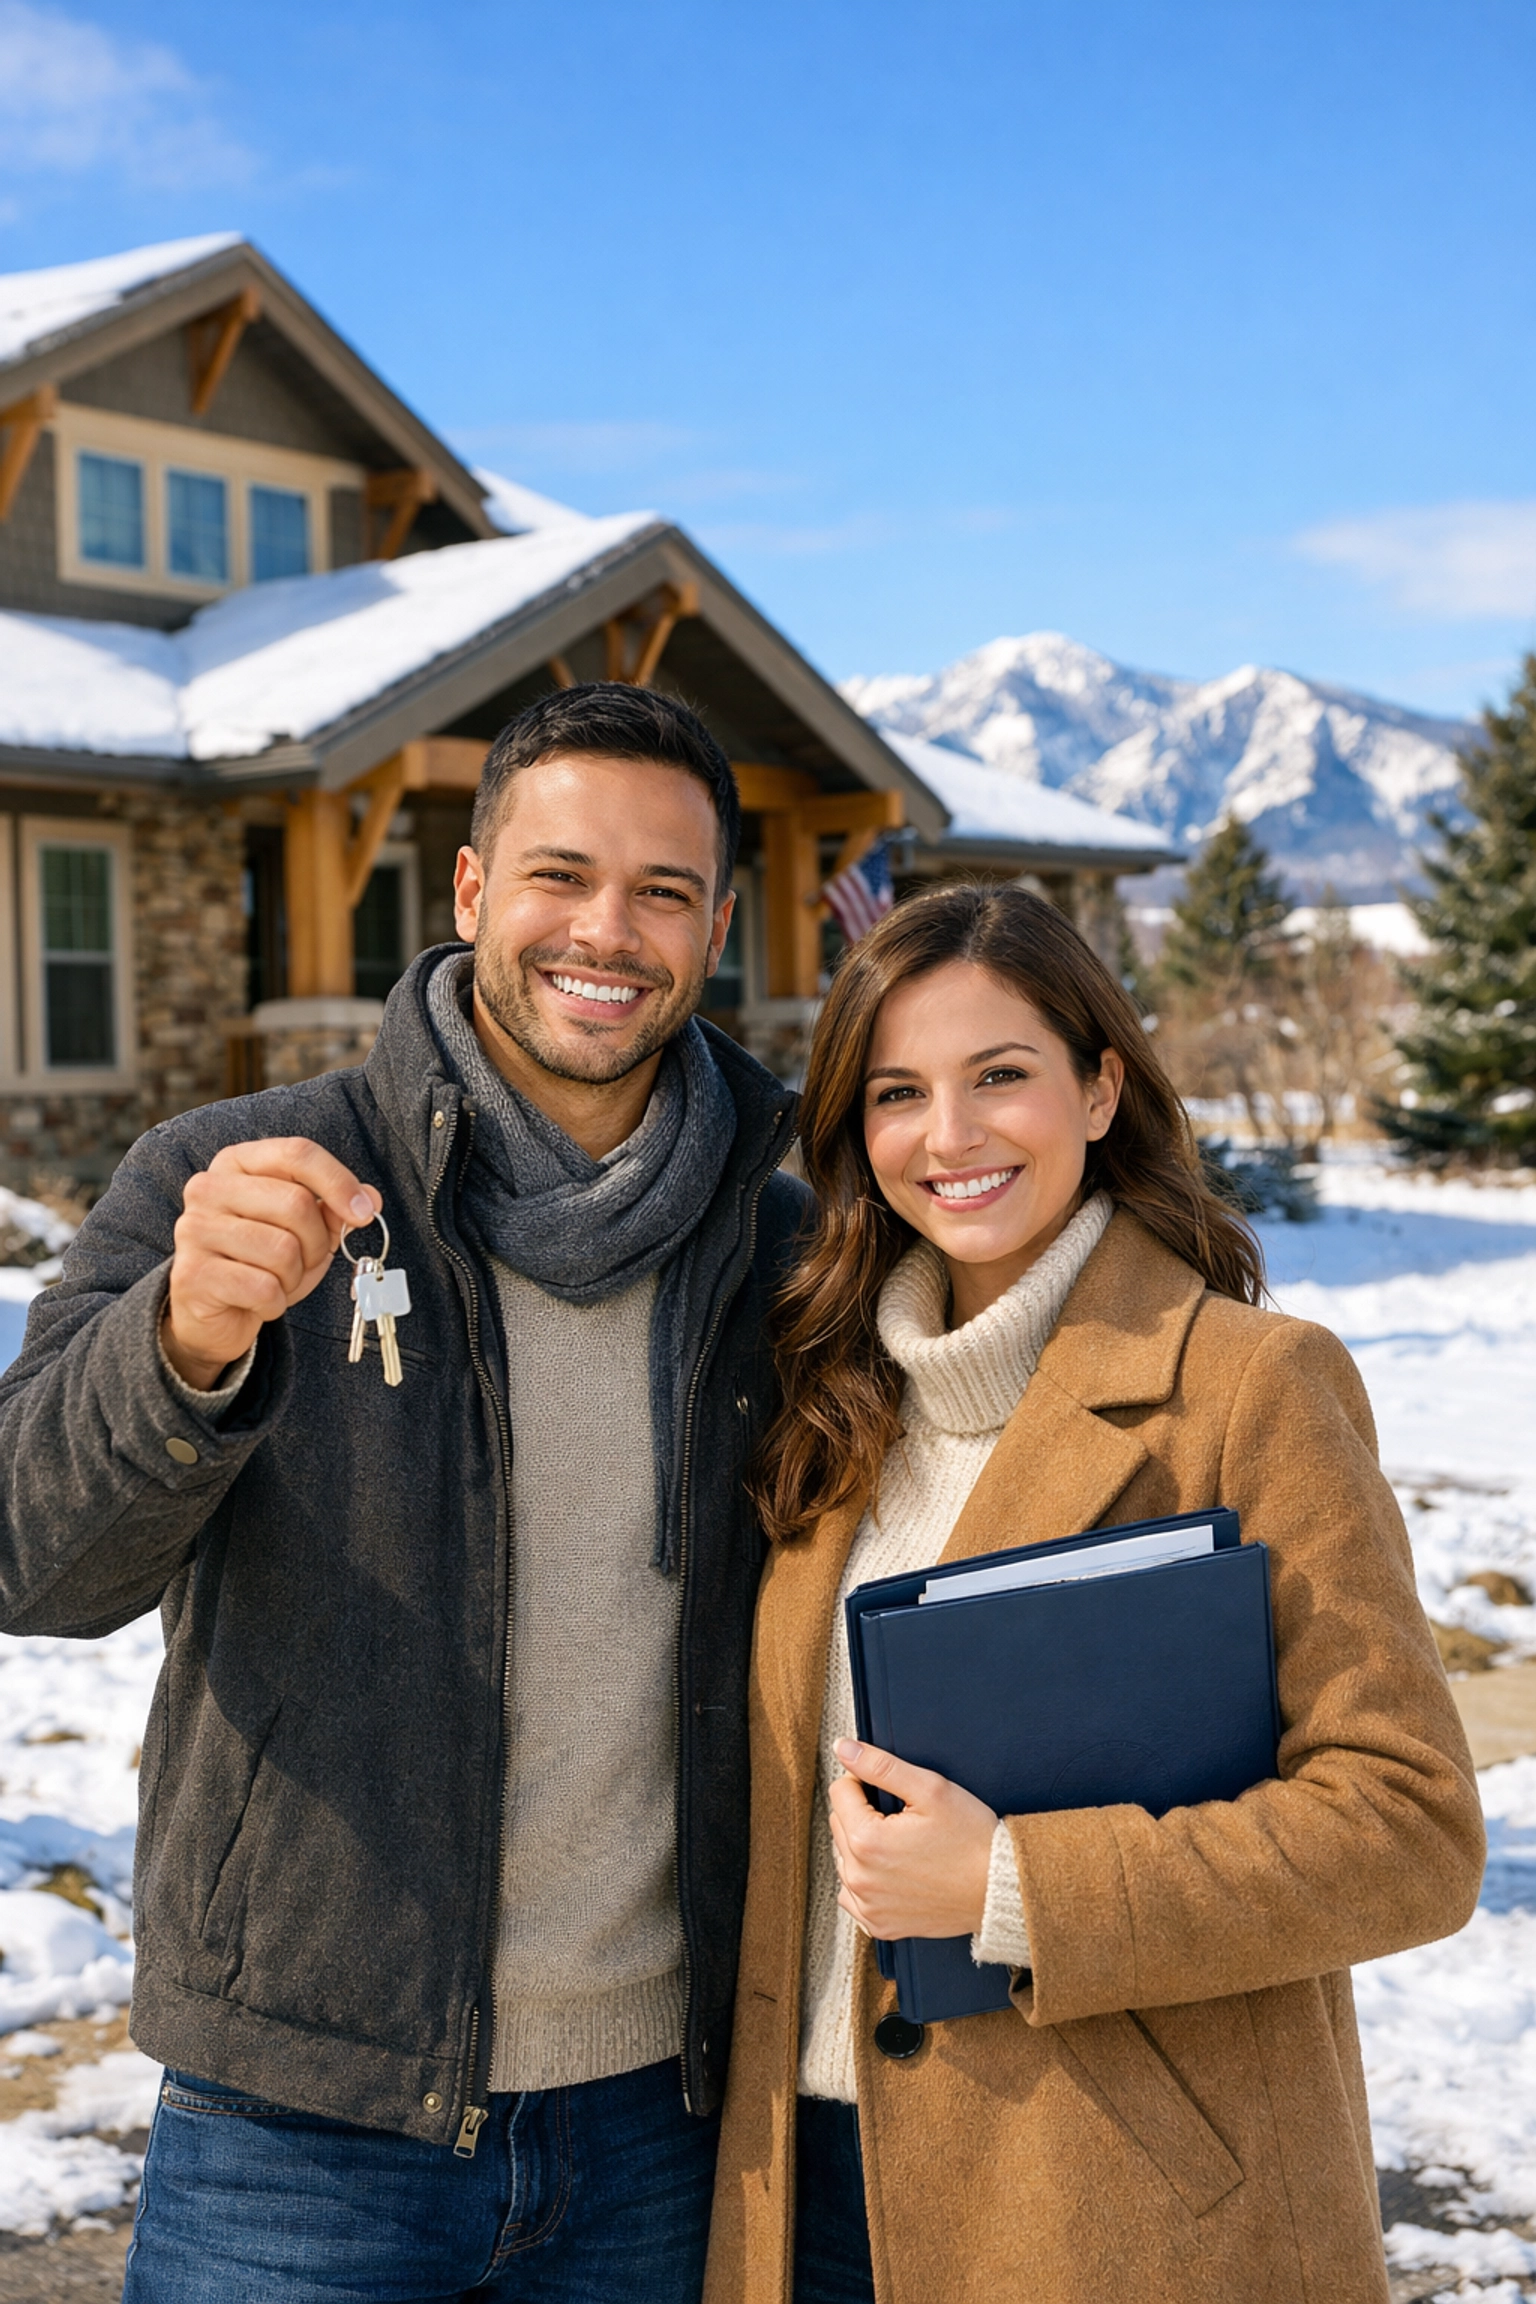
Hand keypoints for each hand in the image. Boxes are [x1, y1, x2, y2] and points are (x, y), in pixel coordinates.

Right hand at [164, 1139, 380, 1390]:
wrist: (212, 1311)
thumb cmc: (260, 1261)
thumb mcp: (304, 1229)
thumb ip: (334, 1208)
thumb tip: (371, 1199)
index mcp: (236, 1162)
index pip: (297, 1154)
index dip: (339, 1182)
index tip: (365, 1213)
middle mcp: (208, 1188)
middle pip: (296, 1204)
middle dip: (317, 1242)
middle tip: (307, 1260)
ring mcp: (194, 1230)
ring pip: (282, 1250)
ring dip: (294, 1276)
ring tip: (277, 1280)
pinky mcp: (192, 1274)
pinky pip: (263, 1288)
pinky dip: (275, 1302)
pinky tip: (258, 1301)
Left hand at [828, 1738, 995, 1939]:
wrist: (999, 1888)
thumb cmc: (971, 1839)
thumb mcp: (930, 1789)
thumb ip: (880, 1766)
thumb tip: (844, 1749)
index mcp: (867, 1841)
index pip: (840, 1792)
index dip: (864, 1782)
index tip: (891, 1792)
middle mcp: (861, 1878)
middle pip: (839, 1825)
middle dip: (863, 1813)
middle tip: (903, 1818)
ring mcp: (869, 1906)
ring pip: (844, 1859)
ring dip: (862, 1846)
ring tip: (902, 1845)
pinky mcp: (880, 1924)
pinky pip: (852, 1895)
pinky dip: (866, 1880)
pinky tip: (893, 1872)